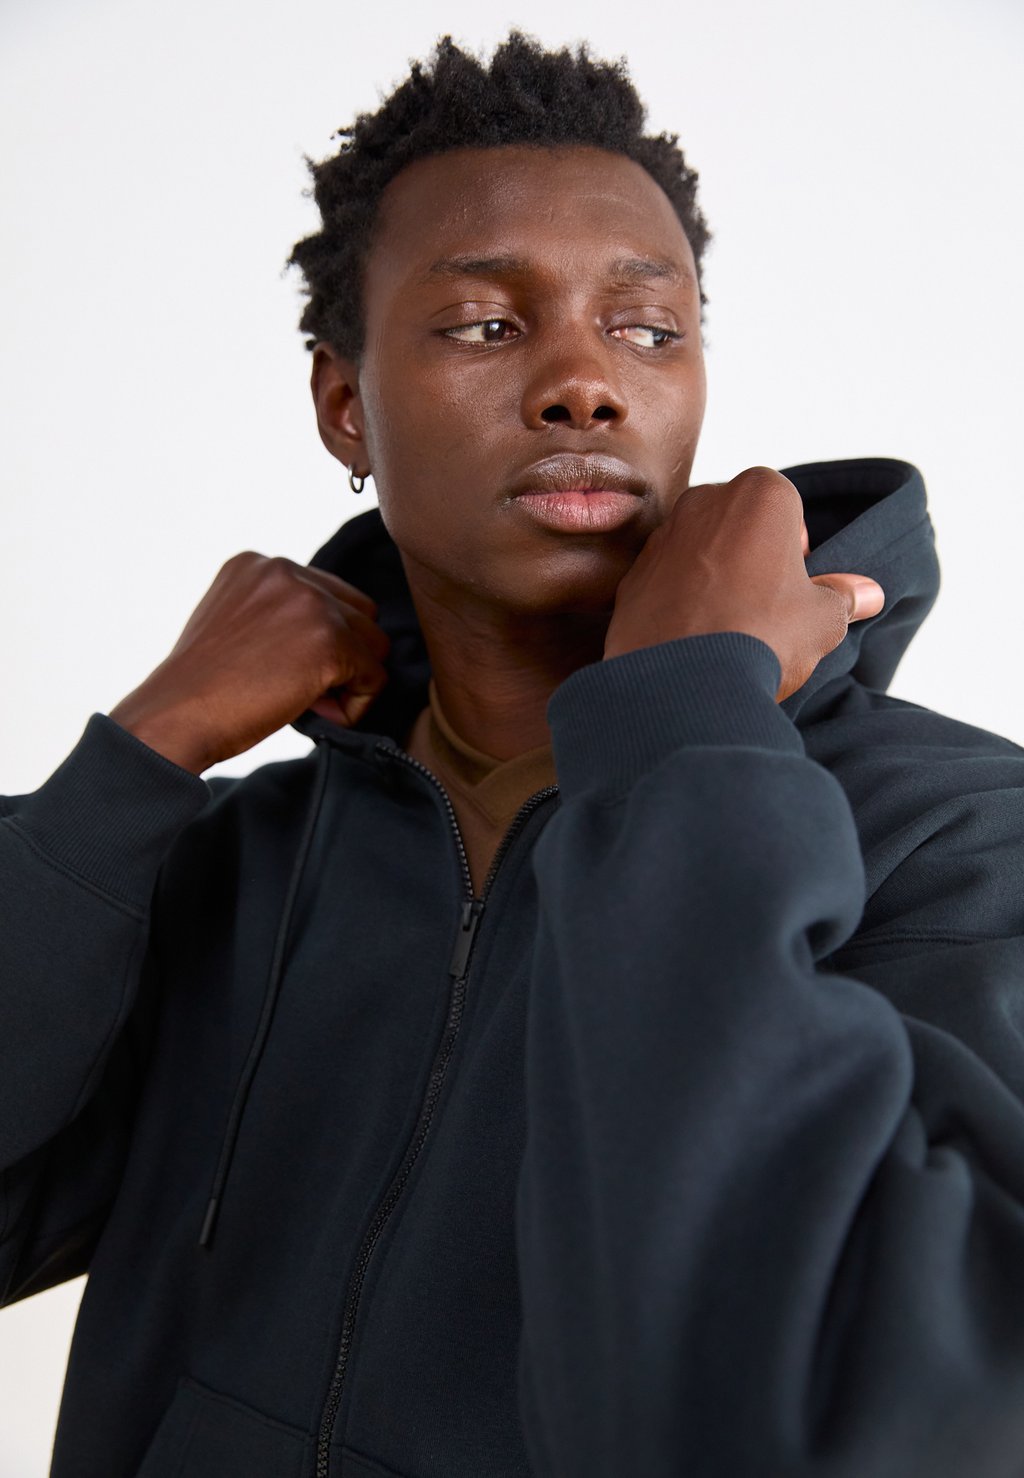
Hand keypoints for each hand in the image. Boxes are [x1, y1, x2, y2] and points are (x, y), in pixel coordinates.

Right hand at [108, 553, 390, 772]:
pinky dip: (354, 706)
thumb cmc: (202, 689)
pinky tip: (315, 714)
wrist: (176, 716)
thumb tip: (339, 640)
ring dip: (350, 681)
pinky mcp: (329, 640)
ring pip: (374, 645)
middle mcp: (285, 571)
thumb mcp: (234, 626)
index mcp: (258, 564)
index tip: (283, 671)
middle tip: (301, 692)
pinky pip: (375, 678)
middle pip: (361, 614)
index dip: (319, 642)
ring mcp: (309, 602)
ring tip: (308, 704)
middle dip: (343, 657)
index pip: (330, 596)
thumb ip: (278, 615)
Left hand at [603, 466, 884, 702]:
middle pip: (738, 525)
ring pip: (698, 550)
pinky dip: (678, 601)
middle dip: (752, 557)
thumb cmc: (762, 636)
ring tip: (727, 628)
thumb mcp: (821, 619)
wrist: (680, 682)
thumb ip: (843, 597)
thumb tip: (868, 593)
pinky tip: (691, 639)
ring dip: (714, 577)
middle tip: (764, 608)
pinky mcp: (630, 576)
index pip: (788, 509)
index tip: (794, 586)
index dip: (796, 550)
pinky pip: (665, 581)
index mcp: (759, 492)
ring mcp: (661, 537)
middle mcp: (703, 500)